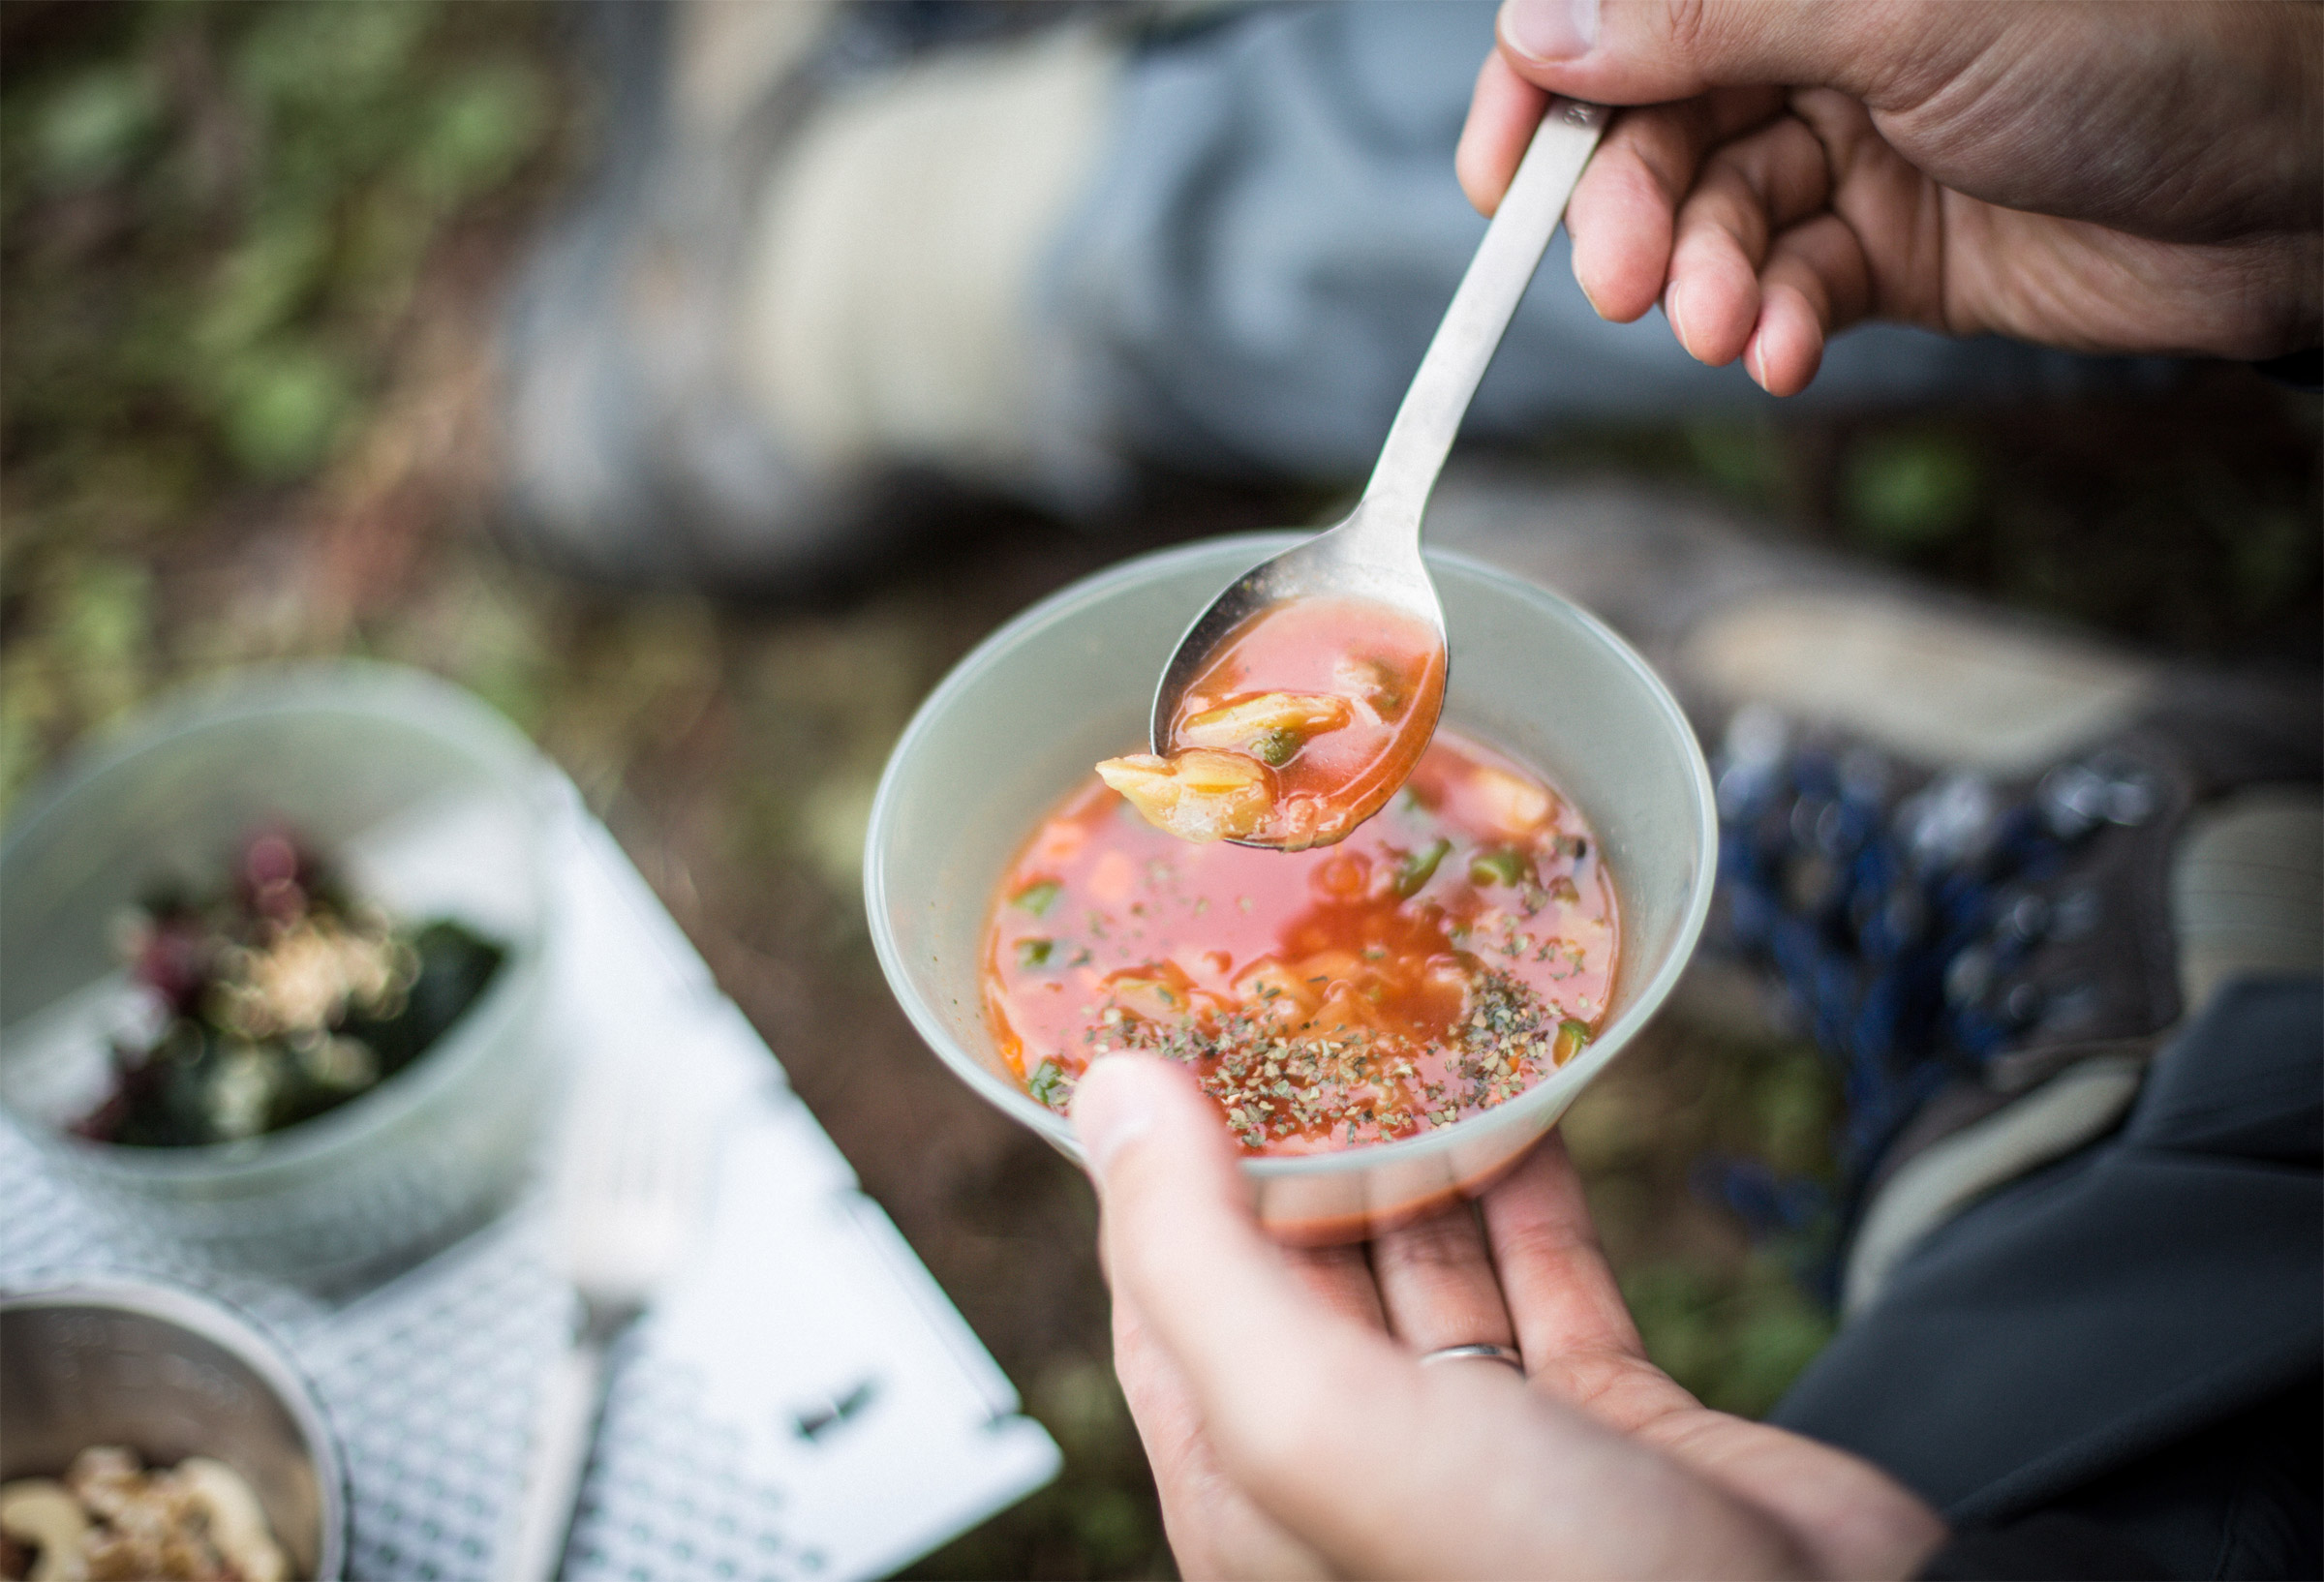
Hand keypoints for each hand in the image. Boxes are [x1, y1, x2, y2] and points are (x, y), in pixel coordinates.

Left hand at [1073, 1056, 1946, 1579]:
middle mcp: (1357, 1468)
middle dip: (1290, 1135)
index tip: (1164, 1030)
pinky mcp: (1610, 1422)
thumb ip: (1196, 1257)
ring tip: (1406, 1014)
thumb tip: (1107, 1092)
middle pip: (1295, 1266)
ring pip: (1428, 1258)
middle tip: (1295, 989)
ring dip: (1418, 1146)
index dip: (1154, 1167)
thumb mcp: (1315, 1420)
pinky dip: (1533, 1184)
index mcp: (1251, 1486)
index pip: (1163, 1297)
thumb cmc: (1543, 1581)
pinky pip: (1550, 1273)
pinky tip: (1527, 1089)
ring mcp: (1488, 1446)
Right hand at [1456, 0, 2322, 393]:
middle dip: (1627, 208)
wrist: (2299, 179)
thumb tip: (1543, 30)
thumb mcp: (1902, 11)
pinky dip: (1767, 323)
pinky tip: (1781, 348)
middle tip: (1623, 282)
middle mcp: (1817, 34)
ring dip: (1699, 281)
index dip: (1546, 85)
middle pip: (1654, 124)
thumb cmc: (2140, 38)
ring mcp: (1854, 139)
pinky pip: (1781, 284)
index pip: (1624, 9)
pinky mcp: (1889, 243)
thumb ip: (1712, 20)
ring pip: (1711, 216)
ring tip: (1723, 326)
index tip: (1502, 178)